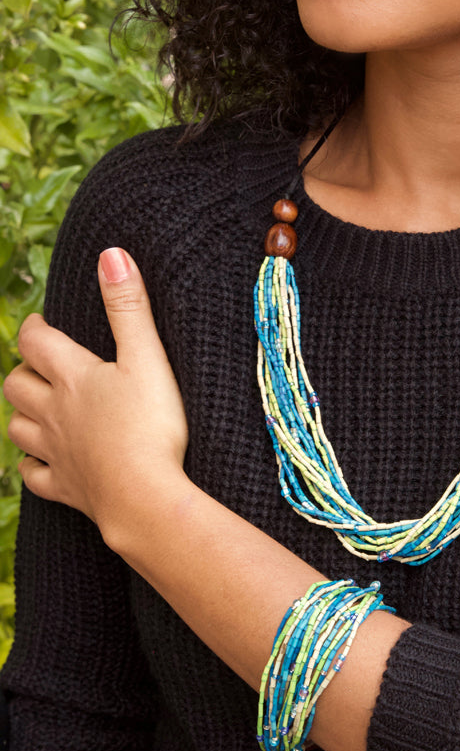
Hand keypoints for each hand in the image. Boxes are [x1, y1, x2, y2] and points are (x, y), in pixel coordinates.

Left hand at [3, 248, 187, 533]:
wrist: (143, 496)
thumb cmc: (151, 427)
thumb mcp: (148, 359)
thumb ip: (129, 308)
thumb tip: (111, 254)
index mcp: (72, 377)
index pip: (35, 342)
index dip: (34, 328)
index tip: (41, 324)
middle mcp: (54, 413)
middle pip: (17, 385)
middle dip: (24, 371)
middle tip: (42, 366)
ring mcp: (56, 452)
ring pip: (18, 428)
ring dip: (21, 414)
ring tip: (39, 408)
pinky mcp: (65, 488)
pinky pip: (33, 475)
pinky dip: (32, 465)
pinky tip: (42, 462)